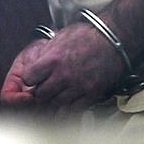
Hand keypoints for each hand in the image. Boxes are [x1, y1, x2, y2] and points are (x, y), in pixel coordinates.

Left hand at [4, 22, 125, 110]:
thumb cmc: (90, 33)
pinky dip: (70, 106)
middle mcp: (63, 75)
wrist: (115, 37)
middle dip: (41, 91)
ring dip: (55, 99)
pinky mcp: (91, 94)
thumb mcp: (62, 36)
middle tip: (46, 86)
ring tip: (59, 92)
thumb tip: (35, 62)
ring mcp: (78, 86)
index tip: (34, 77)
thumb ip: (47, 52)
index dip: (29, 78)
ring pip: (56, 104)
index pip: (28, 78)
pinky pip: (74, 109)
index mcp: (53, 58)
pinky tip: (71, 98)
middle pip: (40, 95)